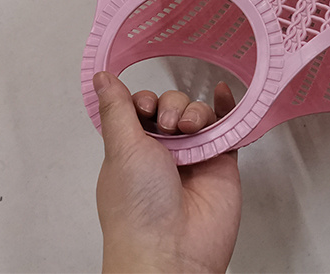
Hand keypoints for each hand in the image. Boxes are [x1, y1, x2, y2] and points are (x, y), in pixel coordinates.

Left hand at [93, 71, 241, 272]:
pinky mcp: (221, 163)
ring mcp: (193, 157)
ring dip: (195, 111)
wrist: (172, 249)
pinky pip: (227, 127)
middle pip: (172, 106)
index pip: (140, 108)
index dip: (143, 100)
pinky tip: (223, 93)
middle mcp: (163, 153)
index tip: (144, 106)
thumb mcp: (121, 149)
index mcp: (132, 150)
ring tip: (190, 130)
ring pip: (199, 113)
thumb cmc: (137, 210)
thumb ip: (117, 109)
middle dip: (171, 106)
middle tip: (168, 124)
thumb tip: (102, 79)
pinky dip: (226, 108)